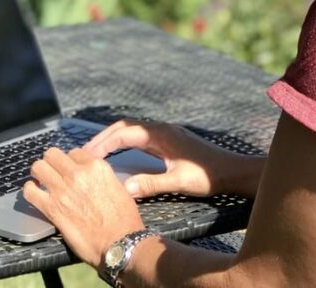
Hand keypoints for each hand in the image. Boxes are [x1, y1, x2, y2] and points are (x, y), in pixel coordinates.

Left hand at [24, 147, 143, 268]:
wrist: (119, 242)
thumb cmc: (124, 218)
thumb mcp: (118, 186)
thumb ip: (101, 176)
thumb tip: (90, 176)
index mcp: (96, 166)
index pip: (74, 152)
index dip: (71, 160)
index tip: (70, 168)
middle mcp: (77, 174)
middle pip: (52, 154)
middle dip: (51, 162)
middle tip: (53, 172)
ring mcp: (62, 190)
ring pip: (38, 167)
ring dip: (39, 173)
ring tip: (42, 180)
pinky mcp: (51, 208)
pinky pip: (30, 191)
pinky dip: (30, 190)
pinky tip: (34, 193)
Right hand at [83, 119, 263, 197]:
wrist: (231, 170)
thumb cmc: (207, 176)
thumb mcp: (178, 181)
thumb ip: (151, 184)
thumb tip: (124, 189)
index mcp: (160, 135)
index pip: (124, 133)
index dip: (103, 143)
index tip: (86, 155)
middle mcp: (161, 129)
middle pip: (124, 127)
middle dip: (103, 138)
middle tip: (84, 153)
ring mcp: (165, 132)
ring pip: (132, 129)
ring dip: (113, 138)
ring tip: (96, 153)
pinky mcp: (169, 138)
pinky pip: (140, 135)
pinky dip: (125, 141)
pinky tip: (119, 154)